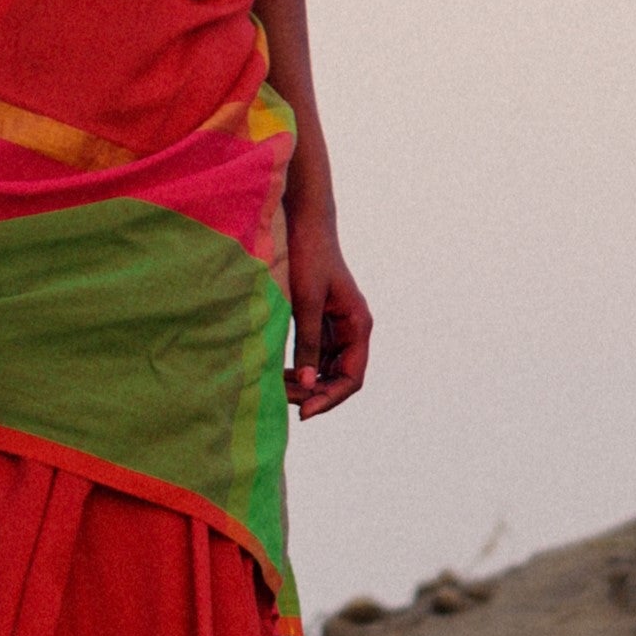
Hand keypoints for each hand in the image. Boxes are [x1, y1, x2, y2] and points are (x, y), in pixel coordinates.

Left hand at [285, 214, 371, 416]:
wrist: (305, 224)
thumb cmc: (309, 257)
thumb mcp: (306, 303)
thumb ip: (308, 343)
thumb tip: (308, 384)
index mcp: (358, 326)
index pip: (352, 378)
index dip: (330, 398)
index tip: (304, 411)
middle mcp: (351, 330)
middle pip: (340, 378)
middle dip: (315, 393)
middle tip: (284, 399)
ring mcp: (336, 327)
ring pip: (325, 369)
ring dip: (306, 383)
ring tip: (277, 388)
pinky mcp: (320, 321)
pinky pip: (314, 355)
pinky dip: (300, 367)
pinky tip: (279, 372)